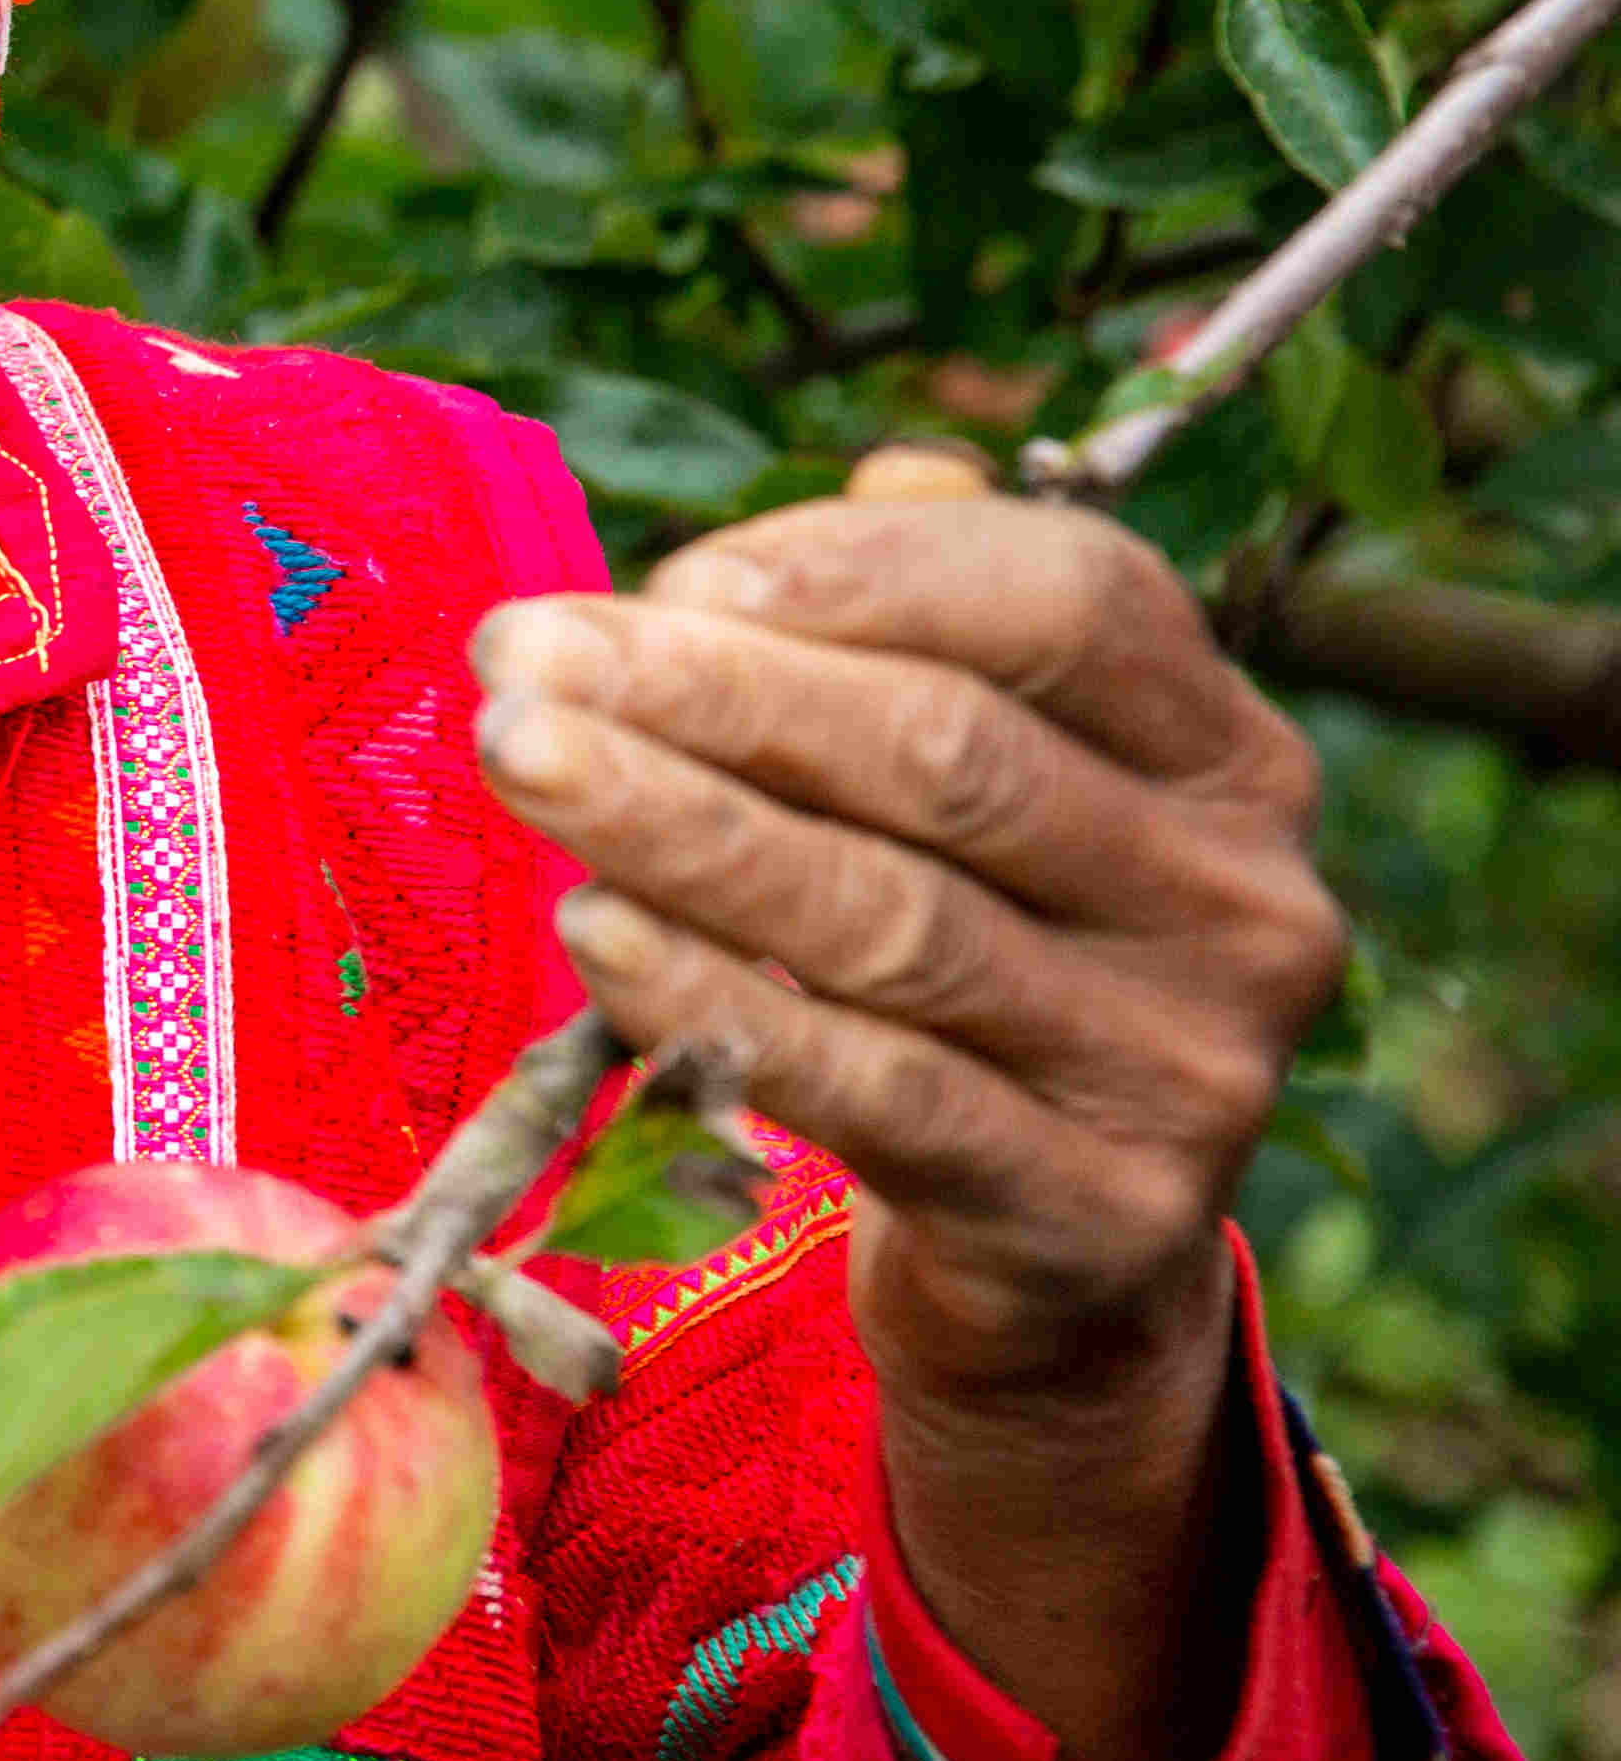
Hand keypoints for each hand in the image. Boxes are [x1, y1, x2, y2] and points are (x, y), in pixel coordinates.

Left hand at [463, 479, 1345, 1760]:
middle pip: (951, 753)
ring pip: (893, 916)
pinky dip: (716, 1000)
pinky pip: (874, 1087)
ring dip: (680, 826)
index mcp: (1234, 754)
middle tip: (516, 661)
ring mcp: (1186, 1068)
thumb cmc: (977, 951)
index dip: (861, 567)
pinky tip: (593, 930)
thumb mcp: (986, 784)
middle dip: (711, 691)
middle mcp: (1244, 901)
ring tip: (522, 762)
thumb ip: (926, 632)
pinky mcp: (1097, 1213)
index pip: (1070, 598)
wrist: (1058, 1262)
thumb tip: (834, 497)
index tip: (663, 573)